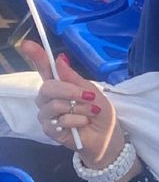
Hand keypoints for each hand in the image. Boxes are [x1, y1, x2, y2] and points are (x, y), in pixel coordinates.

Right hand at [22, 39, 124, 167]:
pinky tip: (83, 123)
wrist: (107, 138)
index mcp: (61, 86)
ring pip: (52, 105)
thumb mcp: (93, 92)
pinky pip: (58, 120)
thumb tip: (60, 58)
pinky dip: (76, 120)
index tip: (28, 44)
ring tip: (91, 112)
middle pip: (47, 87)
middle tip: (88, 96)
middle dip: (68, 90)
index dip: (36, 56)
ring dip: (77, 108)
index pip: (45, 69)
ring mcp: (48, 115)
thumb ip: (74, 78)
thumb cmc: (100, 114)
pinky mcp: (50, 131)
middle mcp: (50, 99)